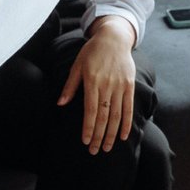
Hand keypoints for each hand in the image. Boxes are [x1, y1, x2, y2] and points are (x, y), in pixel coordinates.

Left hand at [58, 18, 137, 152]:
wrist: (114, 38)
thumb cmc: (91, 52)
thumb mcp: (77, 66)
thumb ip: (70, 86)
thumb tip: (60, 104)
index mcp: (92, 81)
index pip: (90, 110)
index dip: (88, 127)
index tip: (86, 141)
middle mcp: (107, 85)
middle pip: (103, 116)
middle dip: (99, 136)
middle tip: (95, 151)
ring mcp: (120, 85)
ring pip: (117, 115)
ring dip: (112, 133)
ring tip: (107, 147)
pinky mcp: (129, 85)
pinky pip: (129, 107)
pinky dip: (127, 123)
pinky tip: (123, 136)